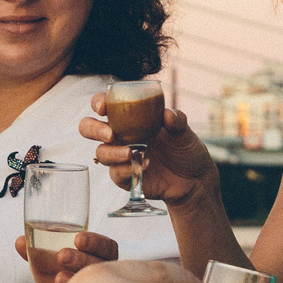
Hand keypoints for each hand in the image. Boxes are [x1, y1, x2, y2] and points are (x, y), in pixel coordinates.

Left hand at [13, 228, 121, 282]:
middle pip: (101, 266)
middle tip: (62, 256)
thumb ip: (35, 251)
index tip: (78, 239)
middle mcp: (105, 277)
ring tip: (58, 278)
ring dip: (75, 280)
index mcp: (100, 259)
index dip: (94, 242)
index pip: (106, 247)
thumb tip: (19, 241)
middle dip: (81, 259)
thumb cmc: (58, 277)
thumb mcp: (48, 263)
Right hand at [78, 92, 218, 204]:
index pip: (105, 105)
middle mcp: (120, 135)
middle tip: (110, 134)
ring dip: (112, 153)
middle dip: (93, 129)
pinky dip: (125, 169)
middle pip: (89, 128)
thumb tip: (167, 115)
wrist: (194, 179)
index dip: (98, 103)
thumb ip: (177, 121)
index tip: (103, 107)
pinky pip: (114, 173)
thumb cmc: (185, 149)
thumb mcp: (185, 132)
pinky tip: (143, 166)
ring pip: (100, 153)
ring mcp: (120, 156)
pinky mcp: (124, 176)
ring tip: (131, 153)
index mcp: (129, 118)